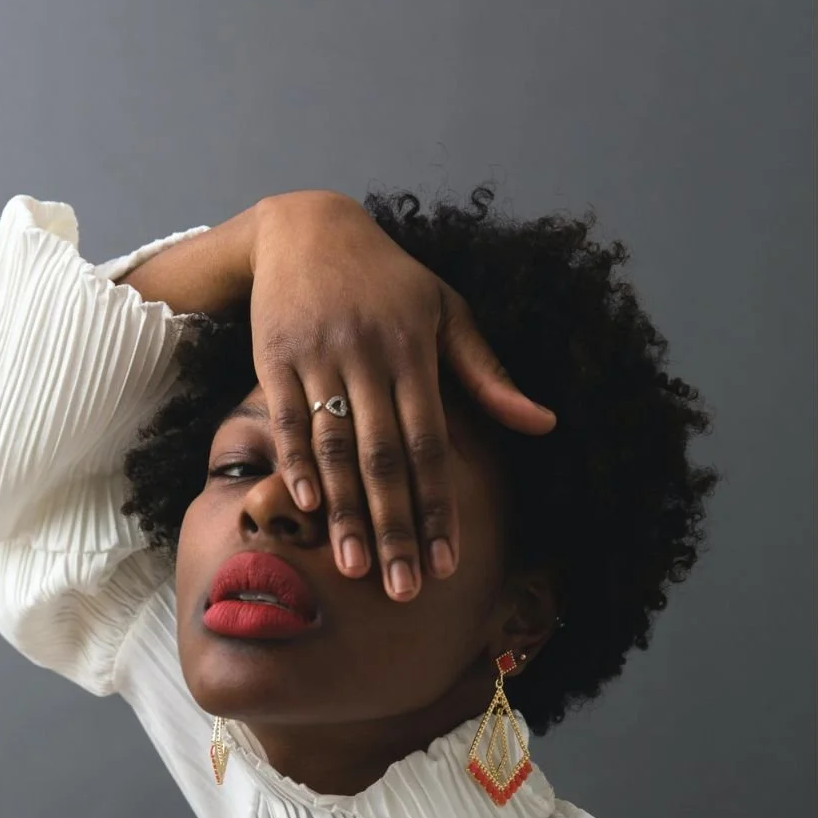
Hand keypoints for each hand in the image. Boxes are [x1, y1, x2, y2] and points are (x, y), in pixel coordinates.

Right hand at [248, 191, 555, 600]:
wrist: (305, 228)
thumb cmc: (388, 279)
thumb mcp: (446, 312)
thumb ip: (488, 375)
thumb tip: (544, 424)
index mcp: (415, 351)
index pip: (432, 445)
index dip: (440, 507)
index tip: (447, 562)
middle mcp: (368, 357)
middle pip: (384, 458)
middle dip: (396, 529)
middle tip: (404, 589)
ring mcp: (318, 357)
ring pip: (334, 447)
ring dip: (346, 512)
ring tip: (356, 569)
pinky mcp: (273, 358)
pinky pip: (287, 420)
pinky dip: (296, 465)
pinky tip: (307, 510)